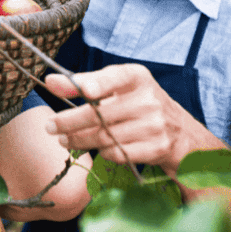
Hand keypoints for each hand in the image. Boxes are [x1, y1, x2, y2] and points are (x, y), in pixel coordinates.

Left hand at [43, 64, 198, 170]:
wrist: (180, 133)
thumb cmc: (140, 104)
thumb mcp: (118, 88)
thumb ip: (84, 83)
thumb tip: (50, 81)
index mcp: (138, 77)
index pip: (115, 77)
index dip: (99, 83)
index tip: (84, 89)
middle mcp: (149, 99)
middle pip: (101, 115)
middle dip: (69, 122)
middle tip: (50, 127)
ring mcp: (155, 125)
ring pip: (105, 137)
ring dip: (79, 140)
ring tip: (64, 140)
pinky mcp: (156, 148)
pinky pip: (118, 153)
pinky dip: (102, 152)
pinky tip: (95, 148)